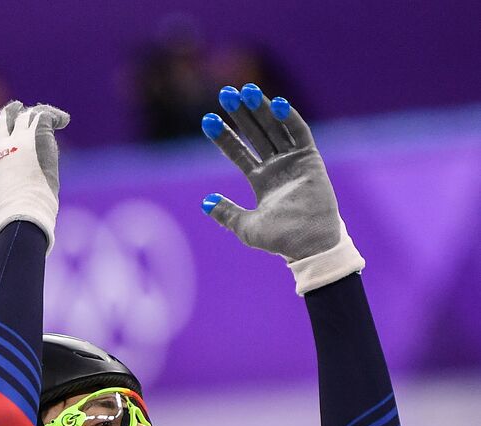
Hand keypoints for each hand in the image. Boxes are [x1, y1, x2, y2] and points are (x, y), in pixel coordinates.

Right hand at [0, 100, 69, 253]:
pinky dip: (53, 116)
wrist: (20, 215)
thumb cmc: (4, 220)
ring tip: (37, 110)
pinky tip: (64, 121)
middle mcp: (1, 149)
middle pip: (1, 123)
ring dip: (29, 112)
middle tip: (14, 108)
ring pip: (22, 116)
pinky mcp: (37, 138)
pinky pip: (45, 116)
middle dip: (7, 115)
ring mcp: (19, 142)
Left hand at [201, 84, 363, 293]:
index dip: (224, 136)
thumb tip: (205, 202)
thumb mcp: (245, 227)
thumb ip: (227, 213)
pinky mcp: (310, 159)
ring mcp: (293, 161)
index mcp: (262, 181)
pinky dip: (288, 116)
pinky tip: (274, 102)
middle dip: (240, 114)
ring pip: (274, 128)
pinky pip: (299, 132)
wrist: (307, 244)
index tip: (207, 120)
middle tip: (225, 93)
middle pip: (255, 133)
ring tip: (245, 90)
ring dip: (261, 109)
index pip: (239, 152)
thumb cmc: (280, 240)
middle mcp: (277, 167)